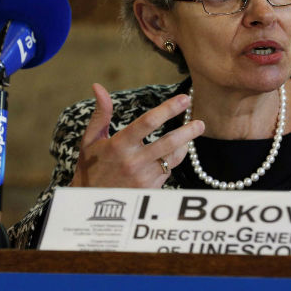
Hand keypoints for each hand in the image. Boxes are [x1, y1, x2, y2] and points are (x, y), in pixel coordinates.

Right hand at [70, 83, 204, 187]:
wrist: (89, 204)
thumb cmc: (90, 167)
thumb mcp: (90, 140)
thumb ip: (101, 114)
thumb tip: (99, 87)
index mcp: (118, 145)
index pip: (148, 122)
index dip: (168, 109)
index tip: (184, 99)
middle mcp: (133, 161)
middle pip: (169, 142)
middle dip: (188, 131)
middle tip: (200, 123)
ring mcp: (143, 178)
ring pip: (173, 157)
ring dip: (184, 145)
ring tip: (190, 135)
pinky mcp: (150, 190)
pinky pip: (168, 171)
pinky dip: (173, 160)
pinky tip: (172, 153)